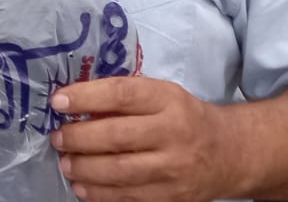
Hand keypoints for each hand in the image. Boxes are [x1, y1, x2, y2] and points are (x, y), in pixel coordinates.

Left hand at [51, 77, 235, 201]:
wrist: (229, 153)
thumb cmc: (184, 118)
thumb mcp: (162, 96)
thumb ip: (124, 98)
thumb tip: (74, 105)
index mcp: (168, 99)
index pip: (121, 94)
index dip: (85, 97)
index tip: (58, 102)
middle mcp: (173, 133)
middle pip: (116, 136)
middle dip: (78, 138)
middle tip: (58, 139)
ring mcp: (174, 169)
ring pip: (119, 173)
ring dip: (84, 169)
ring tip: (66, 164)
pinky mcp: (172, 198)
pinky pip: (128, 199)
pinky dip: (99, 195)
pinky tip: (82, 187)